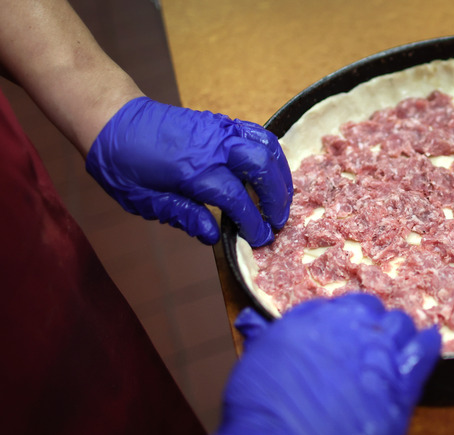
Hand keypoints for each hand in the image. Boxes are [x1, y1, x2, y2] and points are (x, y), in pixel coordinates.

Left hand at [86, 97, 292, 245]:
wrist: (112, 120)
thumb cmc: (122, 165)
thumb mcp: (145, 201)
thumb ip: (183, 215)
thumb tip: (214, 235)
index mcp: (191, 171)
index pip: (237, 199)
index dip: (254, 222)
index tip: (262, 239)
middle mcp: (211, 147)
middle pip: (261, 168)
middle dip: (277, 196)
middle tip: (279, 220)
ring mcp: (219, 130)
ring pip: (265, 146)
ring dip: (280, 173)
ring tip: (283, 197)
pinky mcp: (221, 122)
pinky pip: (256, 133)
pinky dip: (270, 152)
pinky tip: (271, 170)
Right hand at [216, 294, 441, 434]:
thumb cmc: (262, 409)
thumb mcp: (257, 361)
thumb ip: (270, 339)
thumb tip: (265, 328)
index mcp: (312, 319)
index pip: (339, 305)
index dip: (344, 319)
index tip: (343, 330)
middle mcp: (349, 328)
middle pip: (371, 311)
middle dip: (369, 323)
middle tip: (365, 341)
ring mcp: (379, 353)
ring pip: (400, 325)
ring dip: (396, 333)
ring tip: (393, 345)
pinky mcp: (401, 384)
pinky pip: (424, 352)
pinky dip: (427, 344)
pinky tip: (428, 341)